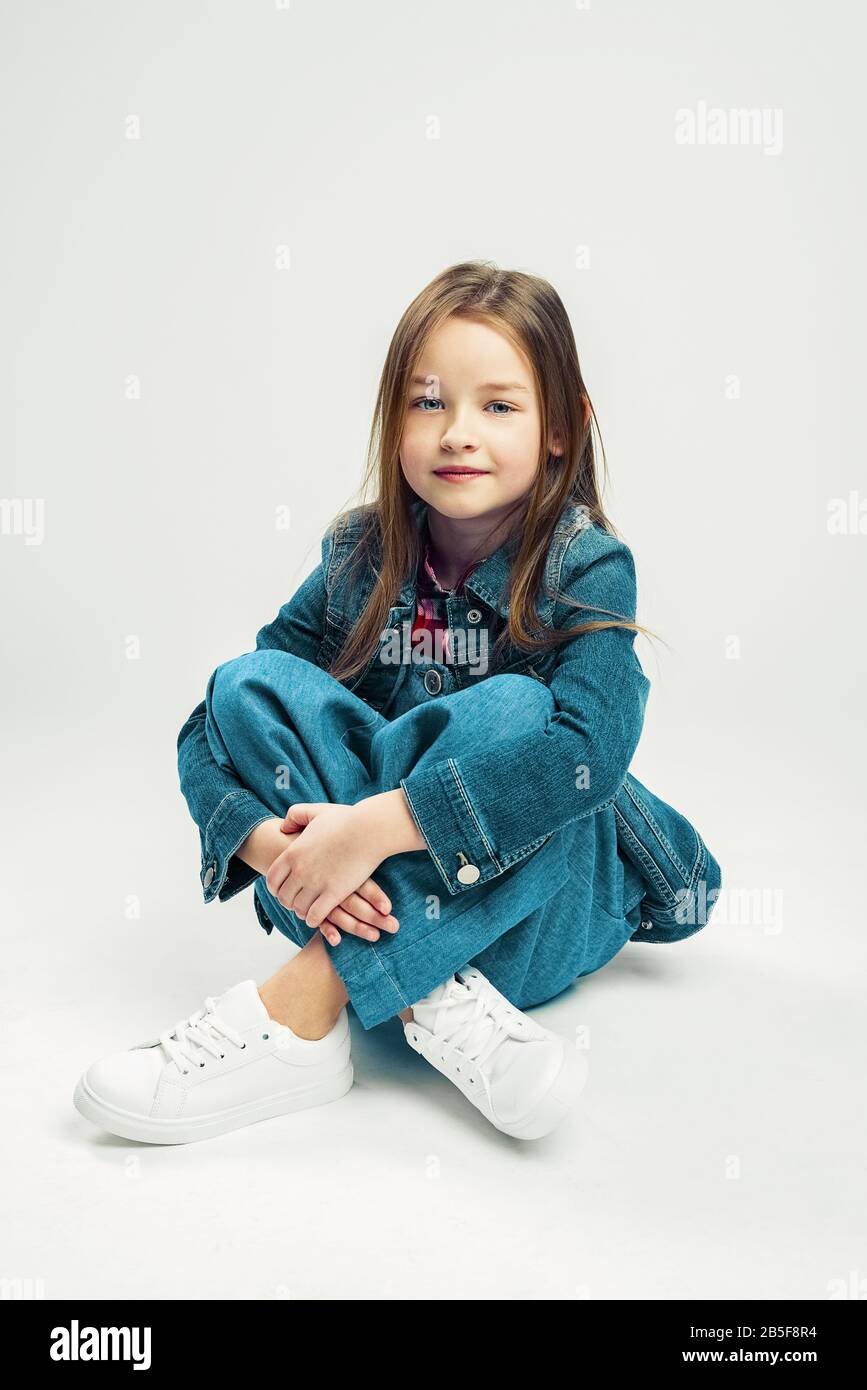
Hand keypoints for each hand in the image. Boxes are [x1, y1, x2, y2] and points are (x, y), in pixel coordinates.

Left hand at [265, 802, 397, 939]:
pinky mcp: (334, 894)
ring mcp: (316, 883)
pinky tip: (319, 917)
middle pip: (284, 897)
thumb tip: (283, 829)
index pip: (272, 880)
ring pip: (299, 909)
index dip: (276, 888)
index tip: (284, 889)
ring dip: (302, 911)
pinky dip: (314, 919)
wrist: (369, 829)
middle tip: (297, 901)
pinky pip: (315, 916)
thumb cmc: (346, 819)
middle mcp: (300, 870)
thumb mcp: (315, 811)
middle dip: (289, 901)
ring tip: (309, 910)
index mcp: (293, 853)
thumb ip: (295, 816)